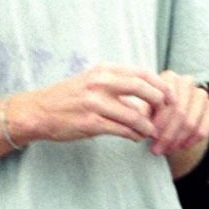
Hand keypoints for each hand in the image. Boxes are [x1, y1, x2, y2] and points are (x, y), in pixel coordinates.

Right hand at [8, 65, 168, 146]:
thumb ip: (117, 83)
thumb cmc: (69, 97)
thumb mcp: (92, 80)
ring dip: (147, 126)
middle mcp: (100, 83)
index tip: (170, 96)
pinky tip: (136, 137)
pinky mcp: (90, 123)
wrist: (39, 111)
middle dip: (159, 102)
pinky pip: (121, 130)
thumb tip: (147, 93)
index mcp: (103, 70)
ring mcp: (95, 103)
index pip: (141, 73)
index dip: (160, 84)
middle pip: (141, 88)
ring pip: (133, 115)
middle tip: (167, 114)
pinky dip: (133, 135)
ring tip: (152, 131)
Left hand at [149, 70, 208, 158]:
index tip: (151, 137)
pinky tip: (183, 147)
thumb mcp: (144, 114)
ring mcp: (202, 94)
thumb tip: (143, 125)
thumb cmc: (153, 116)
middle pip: (179, 111)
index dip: (160, 120)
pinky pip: (204, 128)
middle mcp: (187, 82)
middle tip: (157, 150)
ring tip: (167, 150)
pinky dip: (192, 140)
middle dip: (167, 134)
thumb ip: (142, 115)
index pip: (167, 100)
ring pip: (191, 122)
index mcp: (169, 78)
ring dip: (178, 140)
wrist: (172, 125)